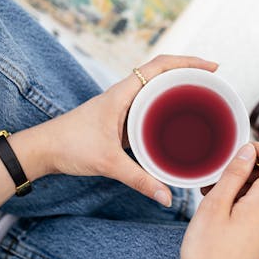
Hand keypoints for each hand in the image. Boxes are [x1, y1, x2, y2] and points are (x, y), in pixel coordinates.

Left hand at [27, 54, 216, 205]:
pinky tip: (178, 122)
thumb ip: (139, 180)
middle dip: (190, 72)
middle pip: (163, 72)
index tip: (212, 67)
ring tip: (204, 97)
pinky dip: (166, 107)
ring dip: (178, 88)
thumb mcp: (108, 163)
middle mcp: (125, 94)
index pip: (160, 65)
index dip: (188, 62)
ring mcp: (122, 106)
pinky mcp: (120, 119)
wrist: (43, 149)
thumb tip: (167, 196)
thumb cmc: (69, 146)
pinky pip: (149, 107)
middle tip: (215, 83)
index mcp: (123, 93)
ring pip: (156, 89)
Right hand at [180, 141, 258, 258]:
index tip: (236, 151)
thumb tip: (248, 151)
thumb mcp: (215, 206)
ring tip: (210, 194)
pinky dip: (240, 202)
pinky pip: (257, 209)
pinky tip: (217, 210)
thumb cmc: (209, 256)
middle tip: (215, 175)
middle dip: (244, 169)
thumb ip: (234, 175)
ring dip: (239, 186)